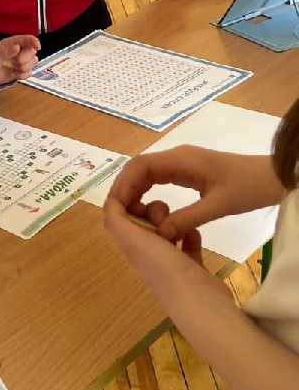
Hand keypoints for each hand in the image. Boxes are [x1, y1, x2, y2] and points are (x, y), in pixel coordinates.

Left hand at [0, 34, 39, 84]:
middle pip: (32, 51)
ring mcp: (23, 60)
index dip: (34, 41)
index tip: (37, 46)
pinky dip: (23, 75)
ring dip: (24, 67)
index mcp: (14, 42)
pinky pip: (30, 72)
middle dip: (26, 58)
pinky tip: (16, 73)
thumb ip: (6, 51)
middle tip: (17, 61)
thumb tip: (16, 47)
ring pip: (33, 62)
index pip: (28, 39)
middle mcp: (20, 50)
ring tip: (14, 67)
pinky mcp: (23, 70)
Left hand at [103, 195, 220, 296]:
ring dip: (173, 221)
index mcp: (130, 246)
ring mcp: (170, 262)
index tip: (141, 183)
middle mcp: (146, 254)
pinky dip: (191, 235)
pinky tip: (195, 233)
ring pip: (167, 230)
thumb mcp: (133, 240)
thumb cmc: (164, 267)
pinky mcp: (191, 267)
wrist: (199, 302)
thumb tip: (109, 202)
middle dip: (154, 210)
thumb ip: (116, 220)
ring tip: (180, 224)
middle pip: (144, 221)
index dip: (126, 198)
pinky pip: (188, 243)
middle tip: (162, 215)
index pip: (119, 216)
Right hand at [107, 147, 283, 242]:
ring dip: (135, 192)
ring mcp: (181, 163)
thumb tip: (158, 233)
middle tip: (118, 216)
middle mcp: (176, 157)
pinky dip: (148, 192)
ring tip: (129, 216)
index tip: (117, 208)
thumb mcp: (219, 205)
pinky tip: (148, 210)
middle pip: (138, 168)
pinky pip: (158, 179)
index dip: (123, 185)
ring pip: (146, 173)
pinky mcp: (187, 171)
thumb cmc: (248, 187)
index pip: (139, 166)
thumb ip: (187, 218)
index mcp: (181, 160)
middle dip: (124, 189)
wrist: (273, 177)